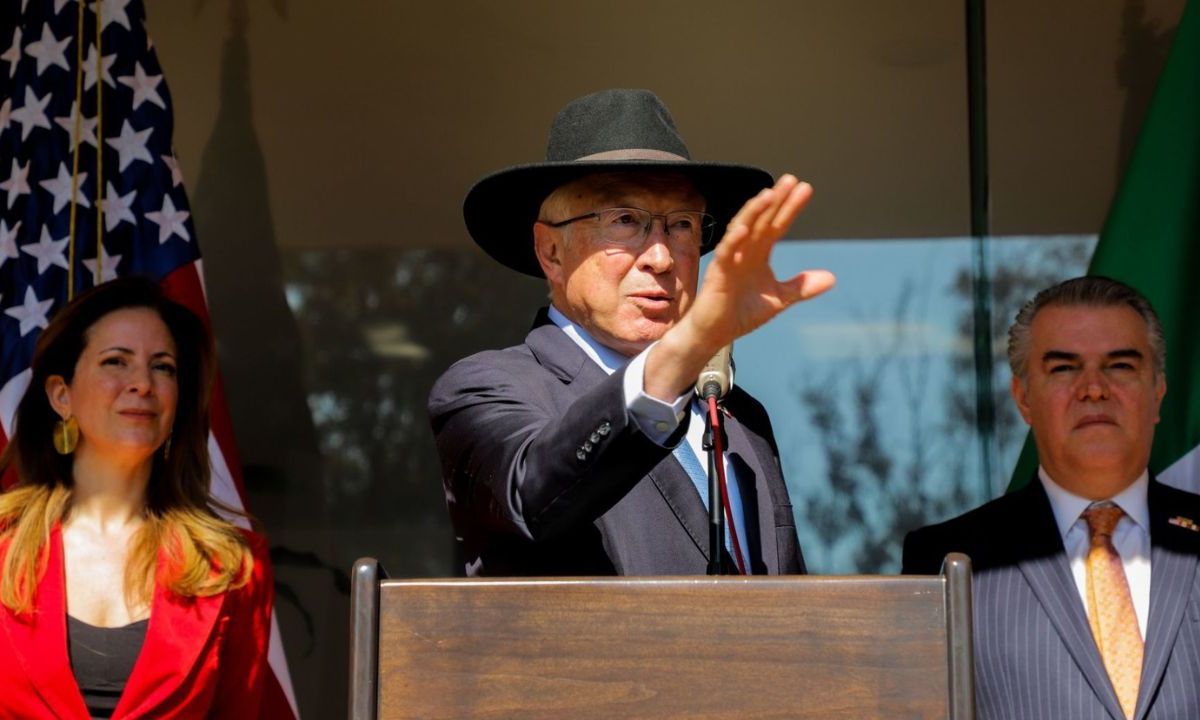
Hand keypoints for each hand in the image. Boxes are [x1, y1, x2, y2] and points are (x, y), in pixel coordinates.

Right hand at [685, 174, 834, 348]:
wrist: (714, 335)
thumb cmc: (741, 314)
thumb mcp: (778, 300)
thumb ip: (801, 287)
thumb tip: (831, 278)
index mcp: (758, 254)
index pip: (777, 225)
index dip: (790, 208)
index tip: (805, 188)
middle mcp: (744, 251)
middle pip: (761, 221)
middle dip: (775, 201)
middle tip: (791, 180)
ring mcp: (730, 260)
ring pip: (742, 229)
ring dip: (754, 212)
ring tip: (768, 195)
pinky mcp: (717, 274)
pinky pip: (725, 253)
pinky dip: (734, 240)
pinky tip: (745, 229)